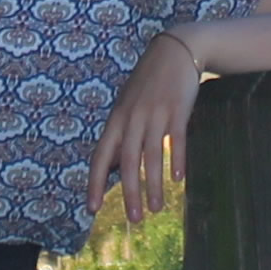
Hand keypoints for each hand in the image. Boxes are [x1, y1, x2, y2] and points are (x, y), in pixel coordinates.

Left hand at [88, 31, 201, 228]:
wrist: (174, 51)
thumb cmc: (148, 83)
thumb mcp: (127, 106)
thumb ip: (119, 135)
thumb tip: (110, 166)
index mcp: (117, 120)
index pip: (101, 157)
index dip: (95, 183)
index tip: (92, 208)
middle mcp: (132, 119)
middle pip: (127, 162)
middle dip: (129, 193)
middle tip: (134, 219)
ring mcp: (155, 114)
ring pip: (151, 156)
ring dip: (154, 185)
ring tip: (156, 208)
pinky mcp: (178, 110)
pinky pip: (176, 140)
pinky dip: (177, 160)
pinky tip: (178, 179)